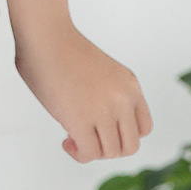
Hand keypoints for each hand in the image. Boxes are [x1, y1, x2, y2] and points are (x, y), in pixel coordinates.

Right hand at [15, 23, 152, 162]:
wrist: (46, 36)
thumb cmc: (63, 49)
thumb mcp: (104, 72)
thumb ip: (110, 96)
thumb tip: (94, 117)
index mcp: (130, 86)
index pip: (144, 128)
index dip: (122, 134)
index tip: (102, 128)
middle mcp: (123, 100)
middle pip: (130, 146)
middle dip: (108, 147)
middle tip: (87, 136)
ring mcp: (104, 111)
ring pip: (110, 153)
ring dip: (91, 150)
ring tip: (72, 136)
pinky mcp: (82, 121)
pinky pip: (89, 153)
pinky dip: (78, 153)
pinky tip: (66, 140)